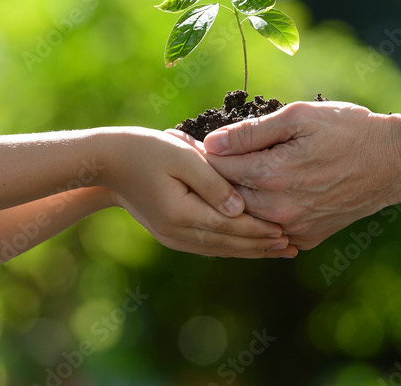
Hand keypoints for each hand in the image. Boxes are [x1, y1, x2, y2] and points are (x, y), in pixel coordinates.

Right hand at [104, 128, 296, 257]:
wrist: (107, 162)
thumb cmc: (145, 150)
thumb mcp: (182, 157)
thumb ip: (213, 183)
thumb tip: (240, 209)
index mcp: (181, 214)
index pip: (231, 228)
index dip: (260, 231)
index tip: (287, 232)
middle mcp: (177, 233)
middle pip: (228, 244)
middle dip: (261, 247)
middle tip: (292, 248)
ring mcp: (172, 236)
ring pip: (219, 249)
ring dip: (250, 250)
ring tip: (277, 250)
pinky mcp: (170, 233)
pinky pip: (207, 245)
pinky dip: (231, 246)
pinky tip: (247, 245)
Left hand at [201, 101, 400, 249]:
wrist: (394, 163)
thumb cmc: (349, 130)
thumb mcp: (300, 117)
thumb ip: (252, 132)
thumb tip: (211, 142)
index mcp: (273, 175)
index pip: (217, 167)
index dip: (200, 151)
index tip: (185, 140)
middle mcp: (279, 209)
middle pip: (225, 196)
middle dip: (210, 176)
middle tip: (195, 156)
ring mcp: (293, 228)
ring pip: (245, 216)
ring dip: (232, 198)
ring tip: (224, 174)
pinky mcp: (306, 238)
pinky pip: (270, 229)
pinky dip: (260, 214)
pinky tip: (257, 195)